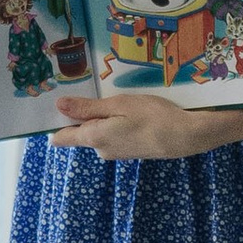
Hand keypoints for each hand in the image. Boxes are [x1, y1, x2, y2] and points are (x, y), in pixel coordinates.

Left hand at [48, 90, 223, 161]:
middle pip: (80, 132)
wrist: (185, 137)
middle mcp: (100, 150)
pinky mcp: (128, 151)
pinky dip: (116, 122)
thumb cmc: (152, 116)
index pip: (61, 138)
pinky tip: (131, 111)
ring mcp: (115, 152)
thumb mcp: (118, 105)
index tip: (58, 103)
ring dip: (103, 116)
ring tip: (117, 98)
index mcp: (93, 138)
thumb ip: (87, 108)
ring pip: (98, 131)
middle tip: (94, 90)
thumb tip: (59, 106)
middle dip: (83, 113)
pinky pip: (112, 135)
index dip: (56, 121)